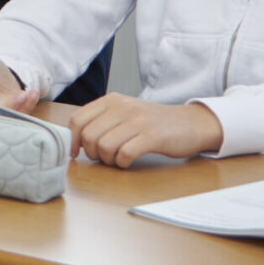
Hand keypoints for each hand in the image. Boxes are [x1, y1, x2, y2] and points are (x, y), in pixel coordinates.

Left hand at [67, 95, 224, 167]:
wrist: (190, 123)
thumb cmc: (153, 123)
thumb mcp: (124, 113)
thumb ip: (101, 121)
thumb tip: (75, 140)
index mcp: (111, 100)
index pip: (77, 119)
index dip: (73, 140)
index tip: (77, 153)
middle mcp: (122, 107)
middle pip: (89, 135)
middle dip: (92, 153)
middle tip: (103, 158)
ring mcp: (137, 120)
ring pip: (104, 146)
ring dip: (108, 160)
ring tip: (118, 159)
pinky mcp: (152, 136)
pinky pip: (124, 154)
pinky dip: (122, 163)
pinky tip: (129, 161)